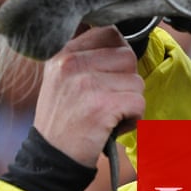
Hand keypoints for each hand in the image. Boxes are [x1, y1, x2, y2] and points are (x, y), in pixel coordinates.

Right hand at [33, 26, 145, 167]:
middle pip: (128, 56)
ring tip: (107, 114)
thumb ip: (85, 55)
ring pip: (136, 81)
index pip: (110, 33)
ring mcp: (86, 84)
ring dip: (129, 101)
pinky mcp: (102, 106)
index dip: (117, 56)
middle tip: (106, 100)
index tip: (108, 75)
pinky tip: (112, 126)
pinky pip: (139, 103)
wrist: (51, 158)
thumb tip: (120, 39)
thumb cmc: (63, 119)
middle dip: (125, 81)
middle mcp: (72, 63)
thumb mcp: (61, 77)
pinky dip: (133, 118)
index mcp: (63, 52)